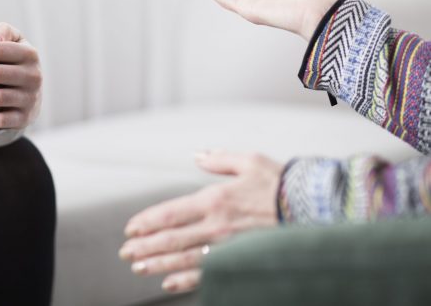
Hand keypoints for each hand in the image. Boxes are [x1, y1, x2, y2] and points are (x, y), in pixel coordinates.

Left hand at [119, 152, 282, 293]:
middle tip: (125, 252)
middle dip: (146, 246)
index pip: (171, 213)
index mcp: (215, 199)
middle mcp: (217, 225)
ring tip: (138, 268)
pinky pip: (209, 274)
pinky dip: (187, 281)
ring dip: (158, 264)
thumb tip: (197, 155)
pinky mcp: (241, 259)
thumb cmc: (280, 181)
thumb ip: (218, 159)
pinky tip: (168, 283)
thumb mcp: (248, 160)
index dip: (148, 221)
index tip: (130, 228)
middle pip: (172, 239)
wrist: (314, 206)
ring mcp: (228, 246)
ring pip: (185, 259)